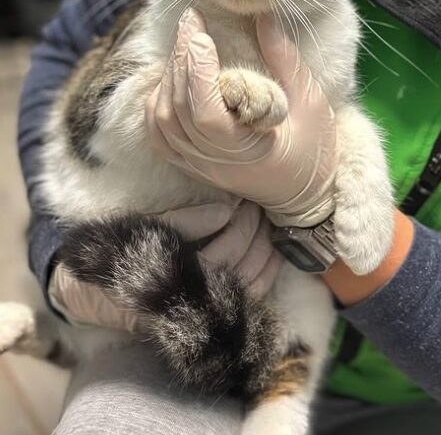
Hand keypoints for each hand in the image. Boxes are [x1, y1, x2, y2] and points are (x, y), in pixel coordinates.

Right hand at [49, 201, 281, 329]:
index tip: (247, 199)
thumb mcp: (145, 229)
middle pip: (241, 267)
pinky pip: (247, 301)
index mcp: (175, 278)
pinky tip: (274, 255)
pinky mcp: (209, 316)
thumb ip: (185, 221)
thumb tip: (226, 209)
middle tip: (261, 206)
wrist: (91, 294)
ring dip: (267, 254)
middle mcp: (192, 301)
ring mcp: (203, 313)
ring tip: (270, 225)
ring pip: (250, 285)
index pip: (224, 251)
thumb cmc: (118, 254)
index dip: (241, 224)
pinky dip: (266, 277)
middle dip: (256, 233)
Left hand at [145, 8, 337, 227]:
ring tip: (184, 44)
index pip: (206, 114)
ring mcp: (199, 167)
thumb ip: (284, 60)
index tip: (201, 33)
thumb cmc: (315, 150)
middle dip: (181, 58)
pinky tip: (170, 79)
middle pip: (179, 109)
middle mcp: (215, 163)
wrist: (306, 195)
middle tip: (190, 20)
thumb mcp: (310, 102)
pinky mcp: (191, 166)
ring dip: (168, 77)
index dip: (197, 72)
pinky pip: (159, 135)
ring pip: (163, 120)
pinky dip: (157, 102)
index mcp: (248, 152)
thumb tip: (264, 17)